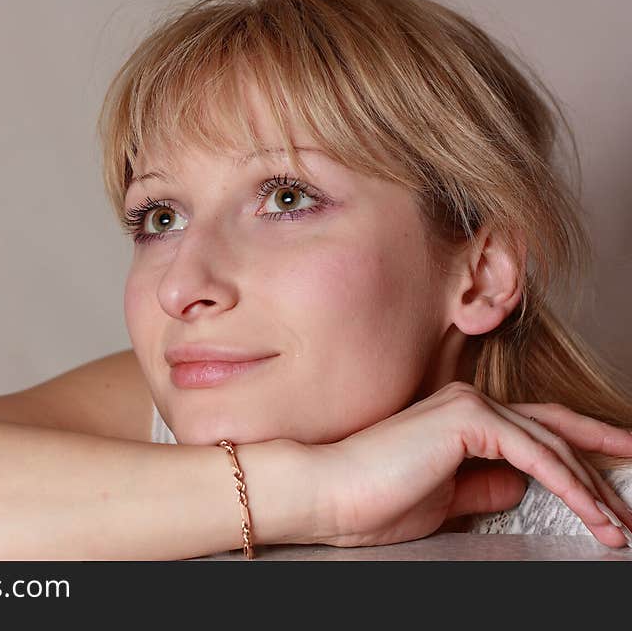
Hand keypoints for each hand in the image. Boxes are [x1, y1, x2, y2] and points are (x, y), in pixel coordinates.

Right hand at [305, 381, 631, 548]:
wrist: (327, 493)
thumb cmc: (372, 500)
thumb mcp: (444, 501)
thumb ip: (485, 487)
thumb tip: (521, 486)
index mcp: (461, 419)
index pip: (534, 432)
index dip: (580, 450)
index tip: (614, 474)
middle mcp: (469, 402)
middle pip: (555, 430)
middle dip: (601, 461)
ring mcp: (468, 405)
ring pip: (551, 444)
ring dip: (591, 488)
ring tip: (616, 527)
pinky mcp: (466, 418)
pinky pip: (534, 453)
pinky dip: (568, 484)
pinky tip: (591, 510)